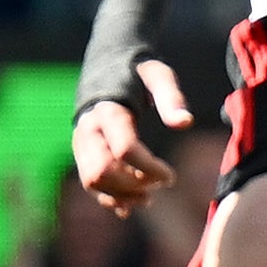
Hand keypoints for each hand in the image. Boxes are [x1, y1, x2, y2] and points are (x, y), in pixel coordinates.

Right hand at [75, 63, 193, 212]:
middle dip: (132, 185)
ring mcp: (81, 140)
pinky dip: (107, 198)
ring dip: (120, 195)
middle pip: (102, 170)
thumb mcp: (158, 75)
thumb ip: (171, 98)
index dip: (149, 168)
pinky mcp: (81, 149)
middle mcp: (88, 127)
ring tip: (148, 198)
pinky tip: (130, 206)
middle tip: (158, 185)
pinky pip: (87, 181)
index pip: (124, 149)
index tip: (171, 176)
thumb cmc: (138, 69)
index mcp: (108, 109)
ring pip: (91, 180)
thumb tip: (185, 123)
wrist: (107, 60)